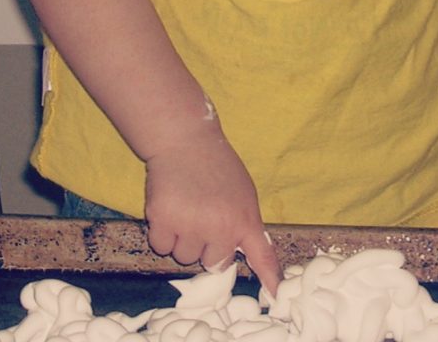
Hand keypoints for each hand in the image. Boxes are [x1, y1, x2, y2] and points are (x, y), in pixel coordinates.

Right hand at [142, 132, 283, 294]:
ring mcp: (190, 225)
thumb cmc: (216, 167)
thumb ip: (244, 225)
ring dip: (181, 241)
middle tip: (201, 218)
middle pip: (211, 263)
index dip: (270, 279)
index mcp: (245, 220)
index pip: (262, 256)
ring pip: (183, 257)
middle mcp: (220, 227)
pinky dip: (161, 233)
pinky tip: (168, 209)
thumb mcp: (243, 194)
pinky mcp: (163, 219)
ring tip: (185, 210)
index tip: (276, 296)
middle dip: (205, 247)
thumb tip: (240, 253)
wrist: (185, 141)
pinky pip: (160, 246)